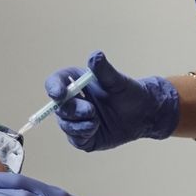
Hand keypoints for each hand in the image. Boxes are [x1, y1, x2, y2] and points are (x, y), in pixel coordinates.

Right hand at [50, 51, 179, 151]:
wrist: (142, 114)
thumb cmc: (129, 93)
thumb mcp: (118, 81)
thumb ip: (104, 70)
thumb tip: (95, 56)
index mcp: (76, 83)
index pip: (55, 82)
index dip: (53, 87)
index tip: (58, 94)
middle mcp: (73, 101)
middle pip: (59, 106)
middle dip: (72, 109)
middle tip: (91, 110)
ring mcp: (76, 120)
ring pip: (65, 124)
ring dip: (78, 124)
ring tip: (97, 121)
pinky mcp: (83, 137)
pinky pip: (75, 139)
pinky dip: (82, 135)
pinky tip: (95, 128)